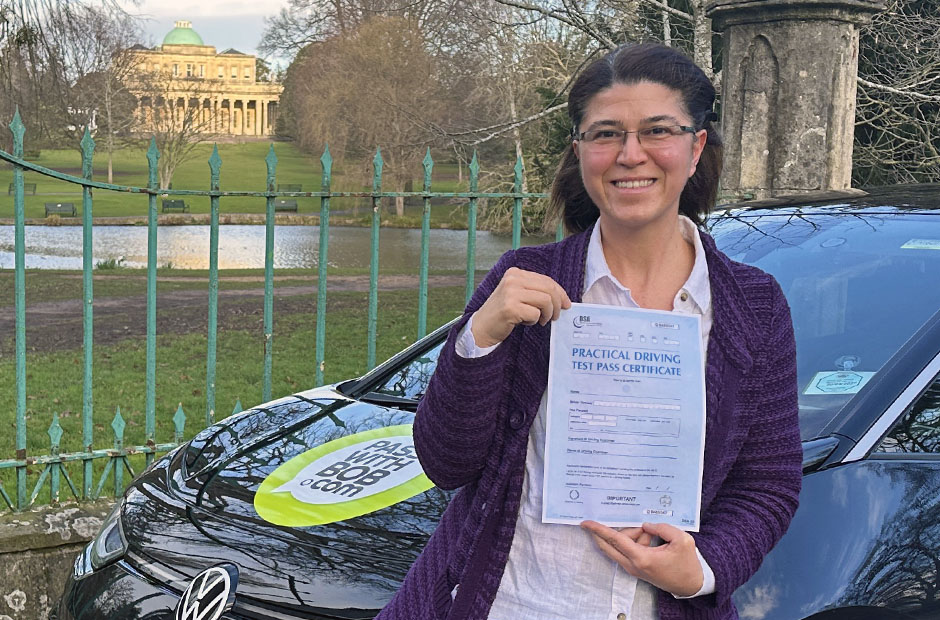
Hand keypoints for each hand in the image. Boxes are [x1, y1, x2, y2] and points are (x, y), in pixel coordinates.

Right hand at [471, 267, 570, 347]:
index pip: (546, 280)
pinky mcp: (510, 307)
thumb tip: (562, 298)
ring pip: (545, 300)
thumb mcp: (518, 294)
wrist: (482, 327)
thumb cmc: (503, 312)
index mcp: (515, 273)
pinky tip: (525, 322)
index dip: (560, 292)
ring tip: (541, 320)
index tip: (566, 303)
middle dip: (557, 304)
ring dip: (547, 314)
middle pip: (549, 288)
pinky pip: (535, 313)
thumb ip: (535, 291)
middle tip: (556, 316)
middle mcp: (513, 279)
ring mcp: (510, 292)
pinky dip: (534, 320)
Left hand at [581, 521, 703, 596]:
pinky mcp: (636, 568)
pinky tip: (651, 538)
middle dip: (614, 531)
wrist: (690, 585)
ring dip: (633, 535)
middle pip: (610, 544)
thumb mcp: (681, 540)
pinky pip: (628, 549)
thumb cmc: (687, 563)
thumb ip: (661, 528)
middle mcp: (632, 565)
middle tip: (632, 525)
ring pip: (621, 545)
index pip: (615, 540)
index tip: (585, 523)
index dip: (599, 530)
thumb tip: (644, 525)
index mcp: (642, 558)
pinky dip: (636, 541)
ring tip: (655, 537)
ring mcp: (633, 568)